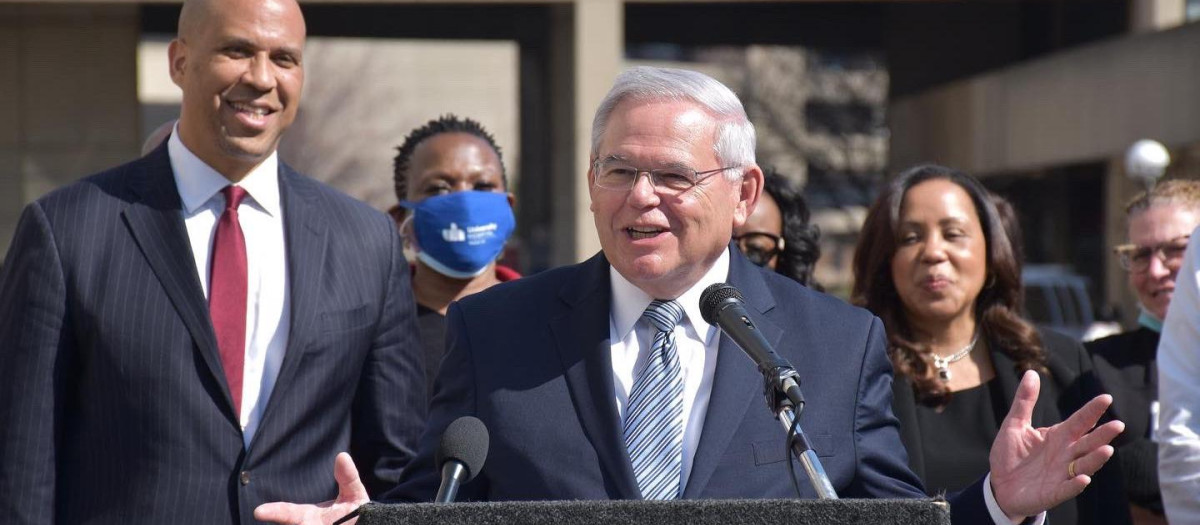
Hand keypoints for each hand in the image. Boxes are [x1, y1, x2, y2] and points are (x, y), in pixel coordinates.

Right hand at [255, 452, 369, 524]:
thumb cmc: (360, 513)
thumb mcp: (354, 495)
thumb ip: (348, 478)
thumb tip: (342, 456)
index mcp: (309, 517)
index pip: (288, 513)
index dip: (274, 512)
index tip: (258, 511)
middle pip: (292, 524)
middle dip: (282, 519)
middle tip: (274, 516)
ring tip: (315, 524)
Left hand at [988, 370, 1124, 518]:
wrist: (999, 486)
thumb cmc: (1010, 455)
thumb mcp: (1014, 425)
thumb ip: (1024, 401)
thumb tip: (1031, 372)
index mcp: (1059, 436)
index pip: (1080, 421)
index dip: (1092, 410)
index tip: (1106, 397)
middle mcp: (1066, 454)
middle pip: (1088, 442)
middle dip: (1103, 435)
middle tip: (1118, 424)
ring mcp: (1062, 474)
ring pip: (1084, 465)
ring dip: (1096, 459)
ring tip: (1107, 450)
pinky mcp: (1054, 492)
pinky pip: (1068, 488)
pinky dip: (1076, 484)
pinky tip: (1084, 478)